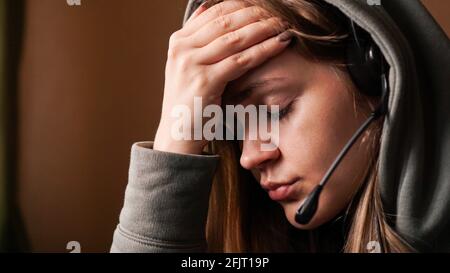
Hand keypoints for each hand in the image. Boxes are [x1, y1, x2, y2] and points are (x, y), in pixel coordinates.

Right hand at [154, 0, 291, 154]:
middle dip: (256, 14)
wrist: (178, 135)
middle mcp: (181, 49)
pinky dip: (264, 50)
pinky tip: (280, 43)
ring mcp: (191, 65)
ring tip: (284, 24)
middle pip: (225, 22)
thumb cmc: (189, 102)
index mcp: (178, 41)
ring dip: (264, 28)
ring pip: (235, 39)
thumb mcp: (186, 66)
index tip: (263, 5)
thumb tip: (207, 6)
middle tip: (279, 12)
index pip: (214, 12)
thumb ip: (196, 38)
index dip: (241, 5)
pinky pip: (241, 61)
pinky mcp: (204, 82)